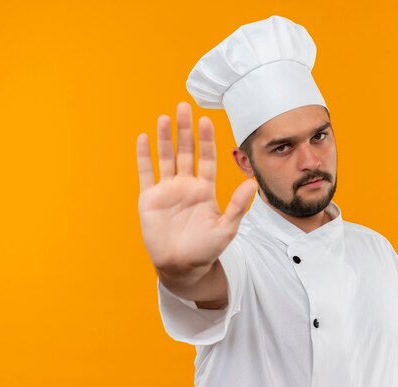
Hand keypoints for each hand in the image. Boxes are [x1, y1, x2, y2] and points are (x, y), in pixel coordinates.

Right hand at [136, 101, 256, 280]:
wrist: (182, 266)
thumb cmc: (206, 249)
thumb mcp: (226, 228)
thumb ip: (237, 205)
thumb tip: (253, 183)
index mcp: (205, 189)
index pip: (206, 158)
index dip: (206, 140)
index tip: (205, 121)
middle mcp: (186, 185)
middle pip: (186, 151)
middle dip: (185, 130)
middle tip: (183, 107)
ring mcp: (167, 190)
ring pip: (165, 157)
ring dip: (165, 138)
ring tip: (165, 117)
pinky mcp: (149, 198)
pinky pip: (146, 173)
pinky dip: (144, 156)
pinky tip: (144, 138)